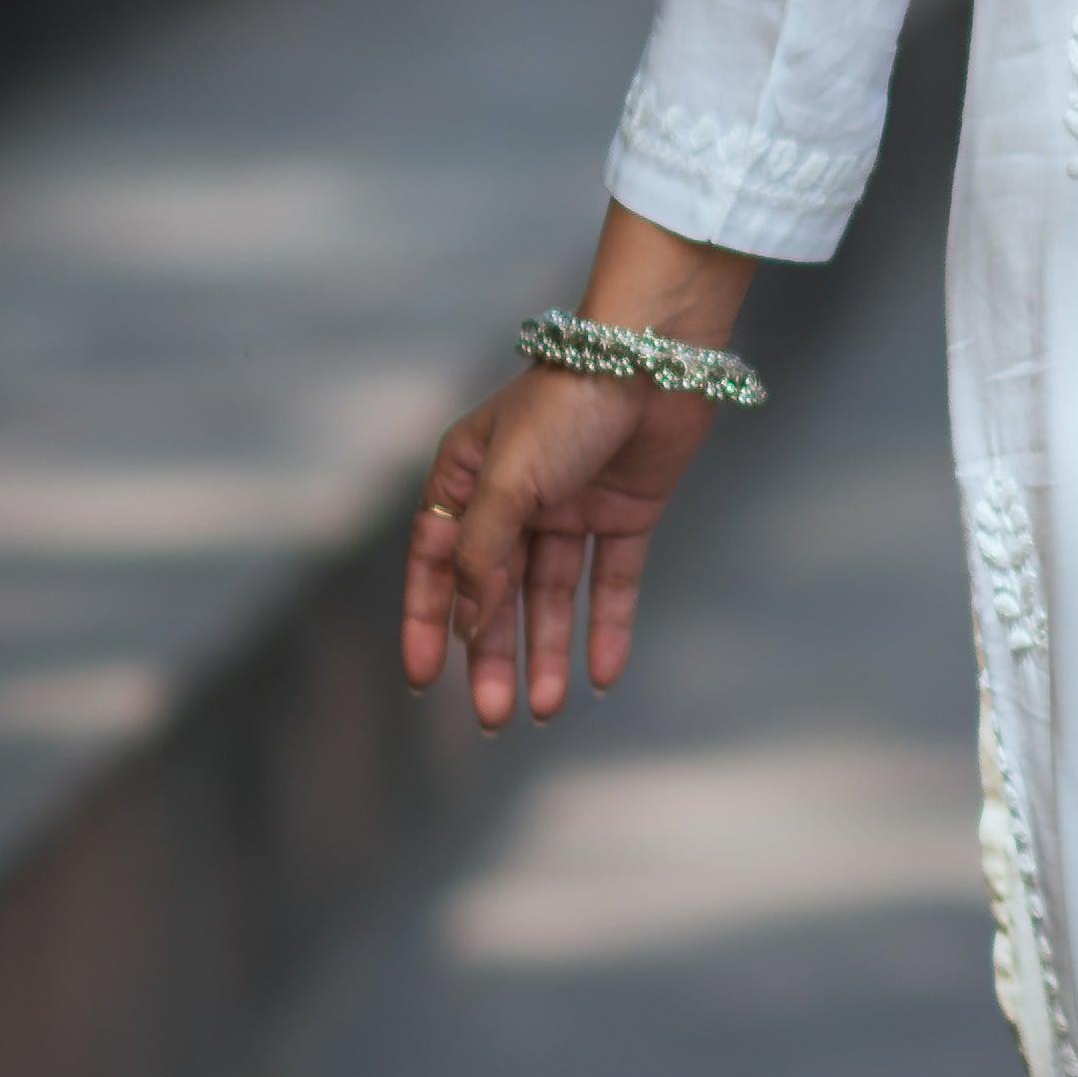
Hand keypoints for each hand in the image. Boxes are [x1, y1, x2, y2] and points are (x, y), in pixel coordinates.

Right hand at [400, 215, 754, 726]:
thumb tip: (469, 624)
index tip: (424, 681)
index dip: (428, 622)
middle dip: (493, 654)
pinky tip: (600, 676)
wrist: (652, 360)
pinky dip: (606, 627)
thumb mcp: (508, 483)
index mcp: (467, 478)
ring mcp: (570, 505)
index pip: (436, 564)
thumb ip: (485, 556)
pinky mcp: (624, 511)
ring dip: (547, 651)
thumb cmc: (565, 405)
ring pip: (551, 595)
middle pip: (496, 591)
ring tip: (544, 709)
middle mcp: (515, 496)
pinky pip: (610, 580)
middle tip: (493, 716)